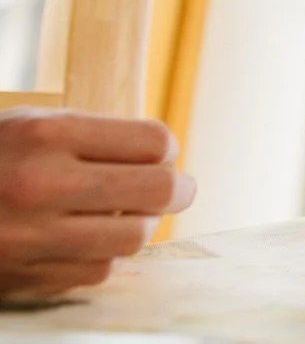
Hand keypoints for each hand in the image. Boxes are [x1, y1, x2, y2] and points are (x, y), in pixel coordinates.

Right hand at [0, 108, 195, 299]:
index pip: (152, 142)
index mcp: (46, 134)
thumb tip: (163, 156)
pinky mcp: (27, 277)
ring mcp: (33, 236)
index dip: (165, 148)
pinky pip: (99, 270)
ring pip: (134, 237)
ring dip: (140, 225)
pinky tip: (86, 239)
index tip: (161, 153)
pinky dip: (102, 255)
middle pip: (157, 191)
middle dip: (177, 189)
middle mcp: (42, 184)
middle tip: (177, 188)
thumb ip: (91, 138)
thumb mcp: (28, 126)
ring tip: (129, 213)